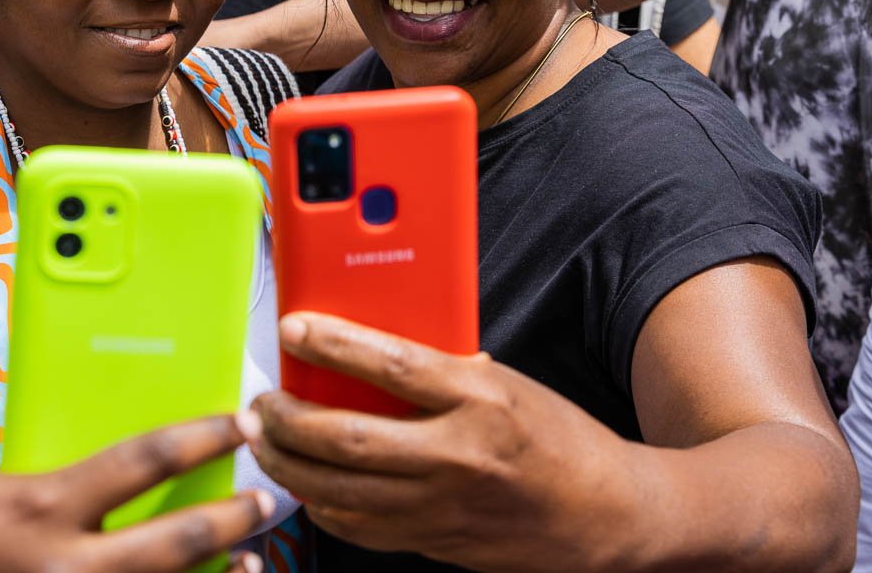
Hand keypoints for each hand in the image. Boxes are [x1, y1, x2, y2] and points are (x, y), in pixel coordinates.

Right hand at [0, 414, 274, 572]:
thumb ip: (42, 491)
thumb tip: (92, 493)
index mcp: (37, 505)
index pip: (146, 459)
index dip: (203, 438)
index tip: (236, 423)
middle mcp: (58, 568)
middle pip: (178, 542)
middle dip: (234, 519)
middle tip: (269, 498)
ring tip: (250, 563)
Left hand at [245, 313, 634, 572]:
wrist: (610, 515)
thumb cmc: (555, 438)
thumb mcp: (504, 383)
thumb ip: (440, 369)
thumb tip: (367, 347)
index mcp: (479, 399)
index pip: (391, 364)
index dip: (332, 343)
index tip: (293, 328)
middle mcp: (459, 455)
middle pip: (347, 439)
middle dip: (287, 421)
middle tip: (262, 405)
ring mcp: (446, 508)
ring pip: (341, 492)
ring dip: (288, 467)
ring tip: (265, 443)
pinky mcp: (437, 544)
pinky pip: (360, 529)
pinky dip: (322, 506)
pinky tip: (305, 485)